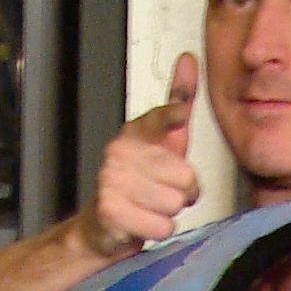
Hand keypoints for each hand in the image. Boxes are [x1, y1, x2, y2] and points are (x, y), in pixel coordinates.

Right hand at [77, 52, 200, 257]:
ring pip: (174, 204)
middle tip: (161, 194)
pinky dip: (157, 231)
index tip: (180, 115)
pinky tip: (141, 223)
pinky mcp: (110, 210)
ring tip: (150, 209)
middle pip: (184, 177)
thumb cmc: (139, 185)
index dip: (172, 119)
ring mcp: (111, 180)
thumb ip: (178, 104)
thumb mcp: (164, 142)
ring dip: (168, 214)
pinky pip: (161, 226)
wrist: (103, 228)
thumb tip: (187, 59)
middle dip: (181, 194)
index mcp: (135, 132)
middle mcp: (120, 151)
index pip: (158, 120)